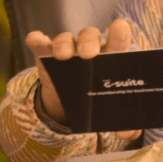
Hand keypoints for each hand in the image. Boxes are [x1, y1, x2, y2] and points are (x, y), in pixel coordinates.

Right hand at [26, 19, 139, 139]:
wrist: (71, 107)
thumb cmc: (99, 102)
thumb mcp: (114, 113)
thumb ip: (127, 125)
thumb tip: (126, 133)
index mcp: (111, 58)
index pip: (117, 41)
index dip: (119, 33)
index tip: (120, 27)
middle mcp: (90, 49)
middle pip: (90, 36)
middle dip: (89, 42)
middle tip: (89, 54)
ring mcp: (68, 52)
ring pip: (66, 38)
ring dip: (64, 43)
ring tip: (63, 56)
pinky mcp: (47, 58)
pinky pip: (41, 44)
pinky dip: (37, 40)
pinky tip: (35, 39)